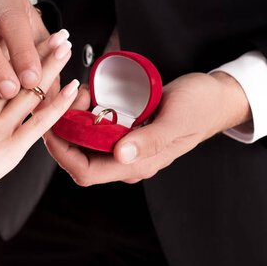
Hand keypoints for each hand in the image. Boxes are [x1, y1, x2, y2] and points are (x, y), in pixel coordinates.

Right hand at [0, 32, 76, 220]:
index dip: (9, 52)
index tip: (21, 35)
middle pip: (15, 72)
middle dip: (38, 52)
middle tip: (57, 33)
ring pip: (31, 90)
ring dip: (52, 67)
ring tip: (67, 45)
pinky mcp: (8, 149)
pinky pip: (39, 122)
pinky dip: (58, 104)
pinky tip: (73, 87)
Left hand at [44, 72, 250, 185]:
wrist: (217, 97)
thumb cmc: (200, 107)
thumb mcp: (176, 119)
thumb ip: (150, 139)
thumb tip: (121, 155)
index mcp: (137, 164)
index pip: (85, 172)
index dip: (61, 153)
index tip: (49, 126)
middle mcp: (127, 159)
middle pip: (79, 156)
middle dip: (64, 130)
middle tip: (66, 101)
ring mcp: (126, 145)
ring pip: (85, 141)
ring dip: (73, 119)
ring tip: (80, 93)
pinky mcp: (126, 130)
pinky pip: (96, 127)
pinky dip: (85, 112)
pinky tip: (88, 94)